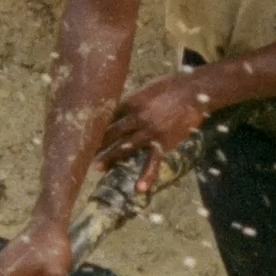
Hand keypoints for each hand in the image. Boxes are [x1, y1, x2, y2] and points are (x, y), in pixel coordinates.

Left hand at [93, 74, 212, 192]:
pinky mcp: (163, 142)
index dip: (95, 127)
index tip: (83, 134)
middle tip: (80, 154)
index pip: (108, 117)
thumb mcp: (146, 89)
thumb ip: (132, 102)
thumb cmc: (170, 87)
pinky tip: (139, 188)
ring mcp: (150, 131)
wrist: (195, 91)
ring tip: (97, 168)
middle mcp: (137, 117)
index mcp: (131, 102)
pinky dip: (147, 176)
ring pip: (125, 147)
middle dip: (96, 144)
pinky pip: (153, 161)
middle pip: (111, 133)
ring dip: (110, 158)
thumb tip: (118, 111)